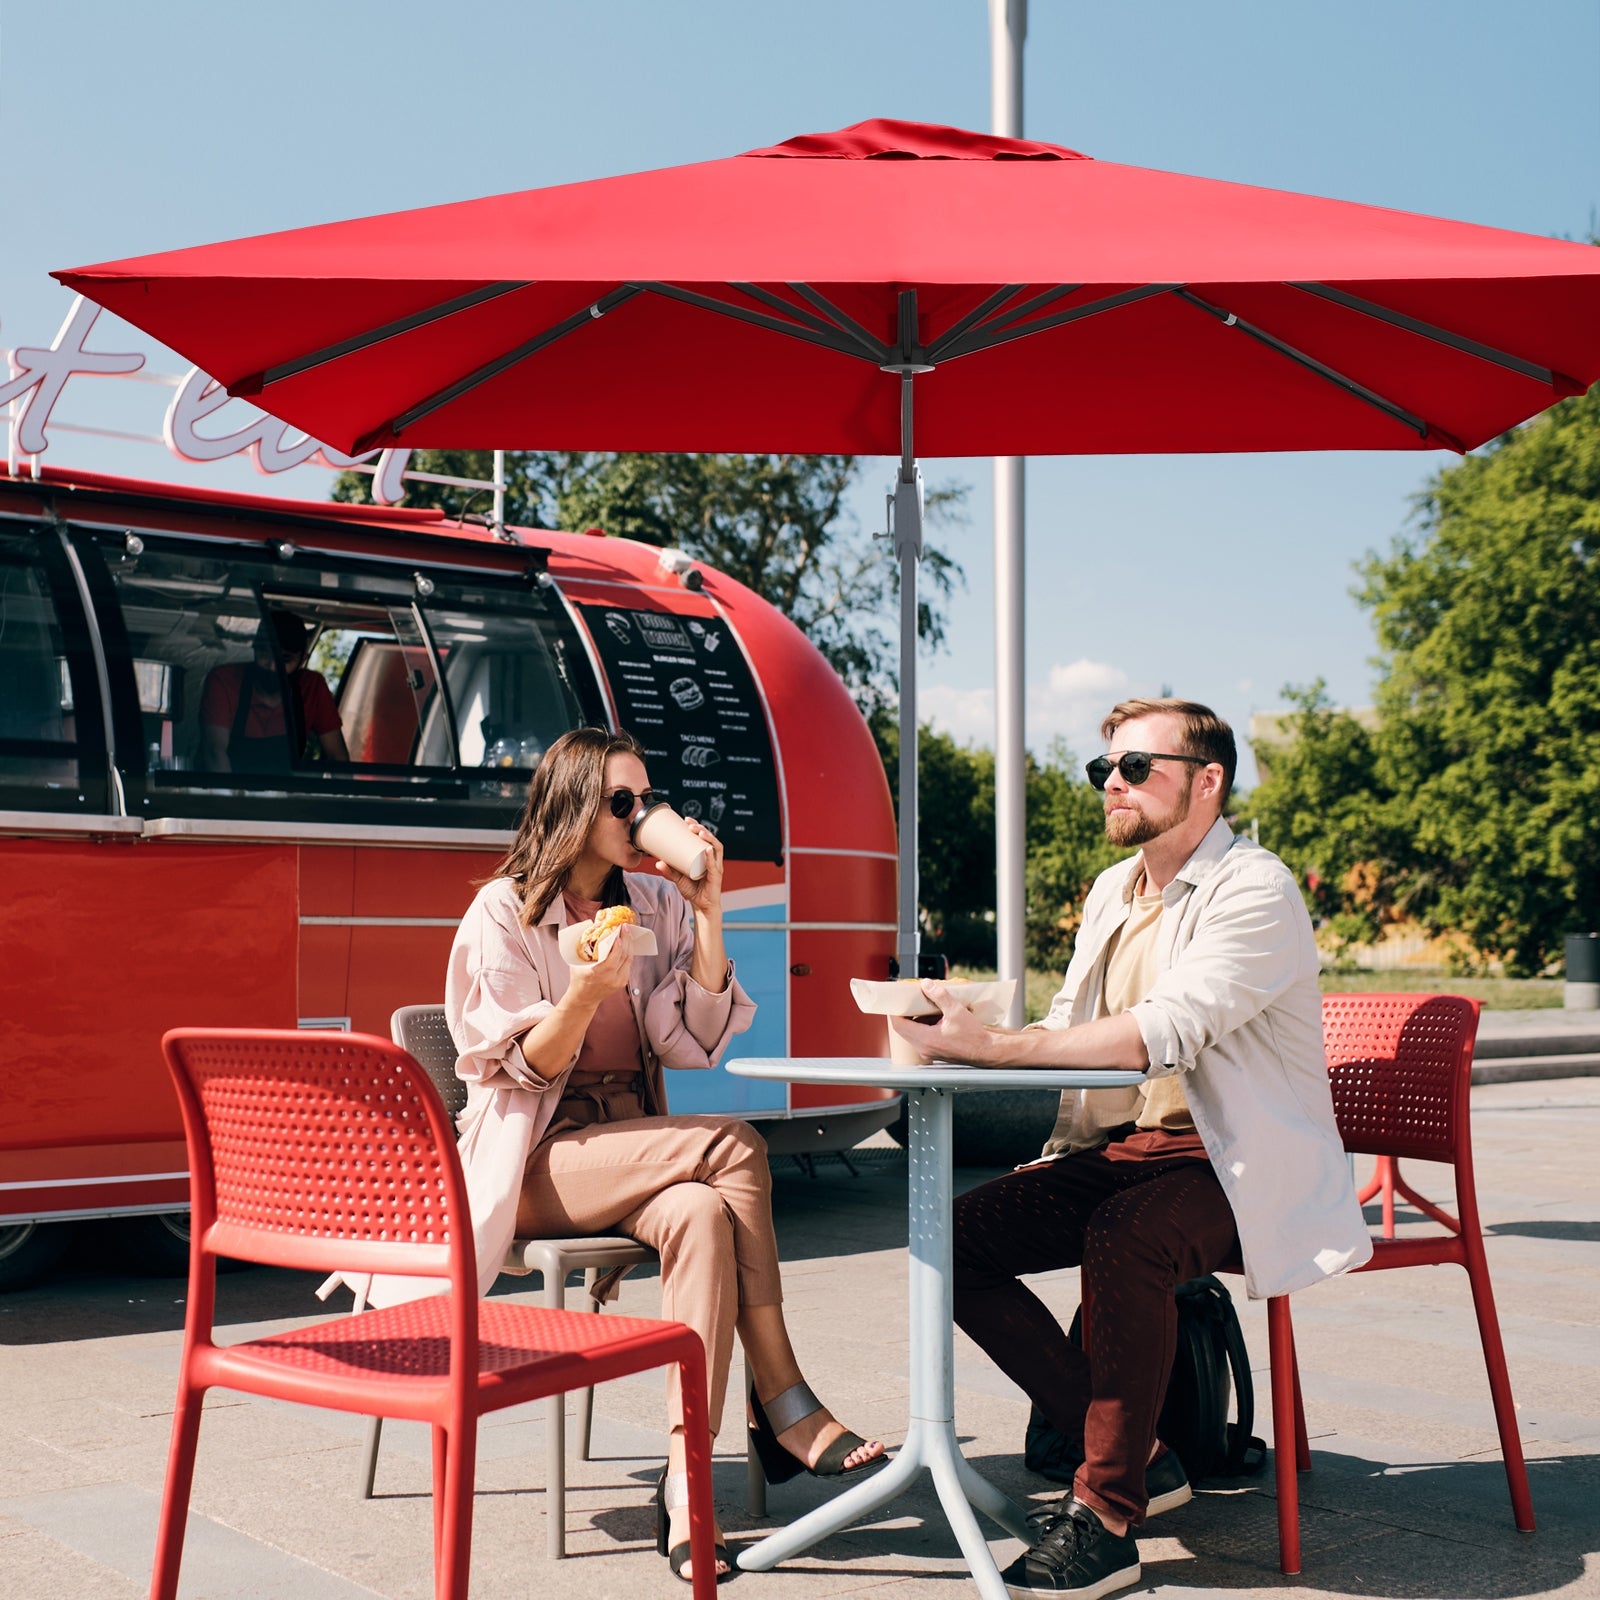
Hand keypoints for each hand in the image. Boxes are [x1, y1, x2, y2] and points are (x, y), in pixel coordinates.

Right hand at [562, 932, 633, 1011]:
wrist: (583, 998)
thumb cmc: (578, 979)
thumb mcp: (578, 964)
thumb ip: (586, 949)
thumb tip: (591, 930)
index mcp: (598, 974)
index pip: (613, 959)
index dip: (618, 946)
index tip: (619, 934)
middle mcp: (611, 979)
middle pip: (624, 957)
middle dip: (626, 940)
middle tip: (626, 927)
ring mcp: (619, 981)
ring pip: (629, 960)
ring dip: (629, 945)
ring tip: (628, 933)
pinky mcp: (622, 982)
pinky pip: (628, 965)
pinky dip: (628, 953)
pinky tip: (627, 944)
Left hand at [658, 818, 723, 917]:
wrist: (701, 906)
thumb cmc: (694, 890)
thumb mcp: (679, 878)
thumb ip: (670, 870)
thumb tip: (657, 861)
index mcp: (706, 856)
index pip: (704, 837)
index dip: (697, 826)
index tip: (686, 820)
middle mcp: (713, 859)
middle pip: (711, 839)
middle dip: (702, 829)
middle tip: (690, 825)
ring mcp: (716, 867)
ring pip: (716, 848)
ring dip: (709, 838)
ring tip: (699, 832)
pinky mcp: (716, 877)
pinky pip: (714, 865)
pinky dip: (710, 857)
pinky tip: (707, 849)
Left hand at [888, 981, 1004, 1065]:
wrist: (987, 1051)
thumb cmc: (974, 1036)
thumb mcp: (956, 1011)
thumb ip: (939, 996)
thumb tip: (926, 984)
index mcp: (925, 1039)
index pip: (899, 1025)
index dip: (895, 1011)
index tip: (896, 1000)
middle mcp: (924, 1047)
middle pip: (904, 1028)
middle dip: (905, 1012)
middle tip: (909, 999)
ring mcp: (929, 1050)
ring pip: (914, 1032)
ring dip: (916, 1018)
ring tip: (923, 1003)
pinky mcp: (936, 1050)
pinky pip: (923, 1036)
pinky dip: (925, 1024)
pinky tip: (935, 1014)